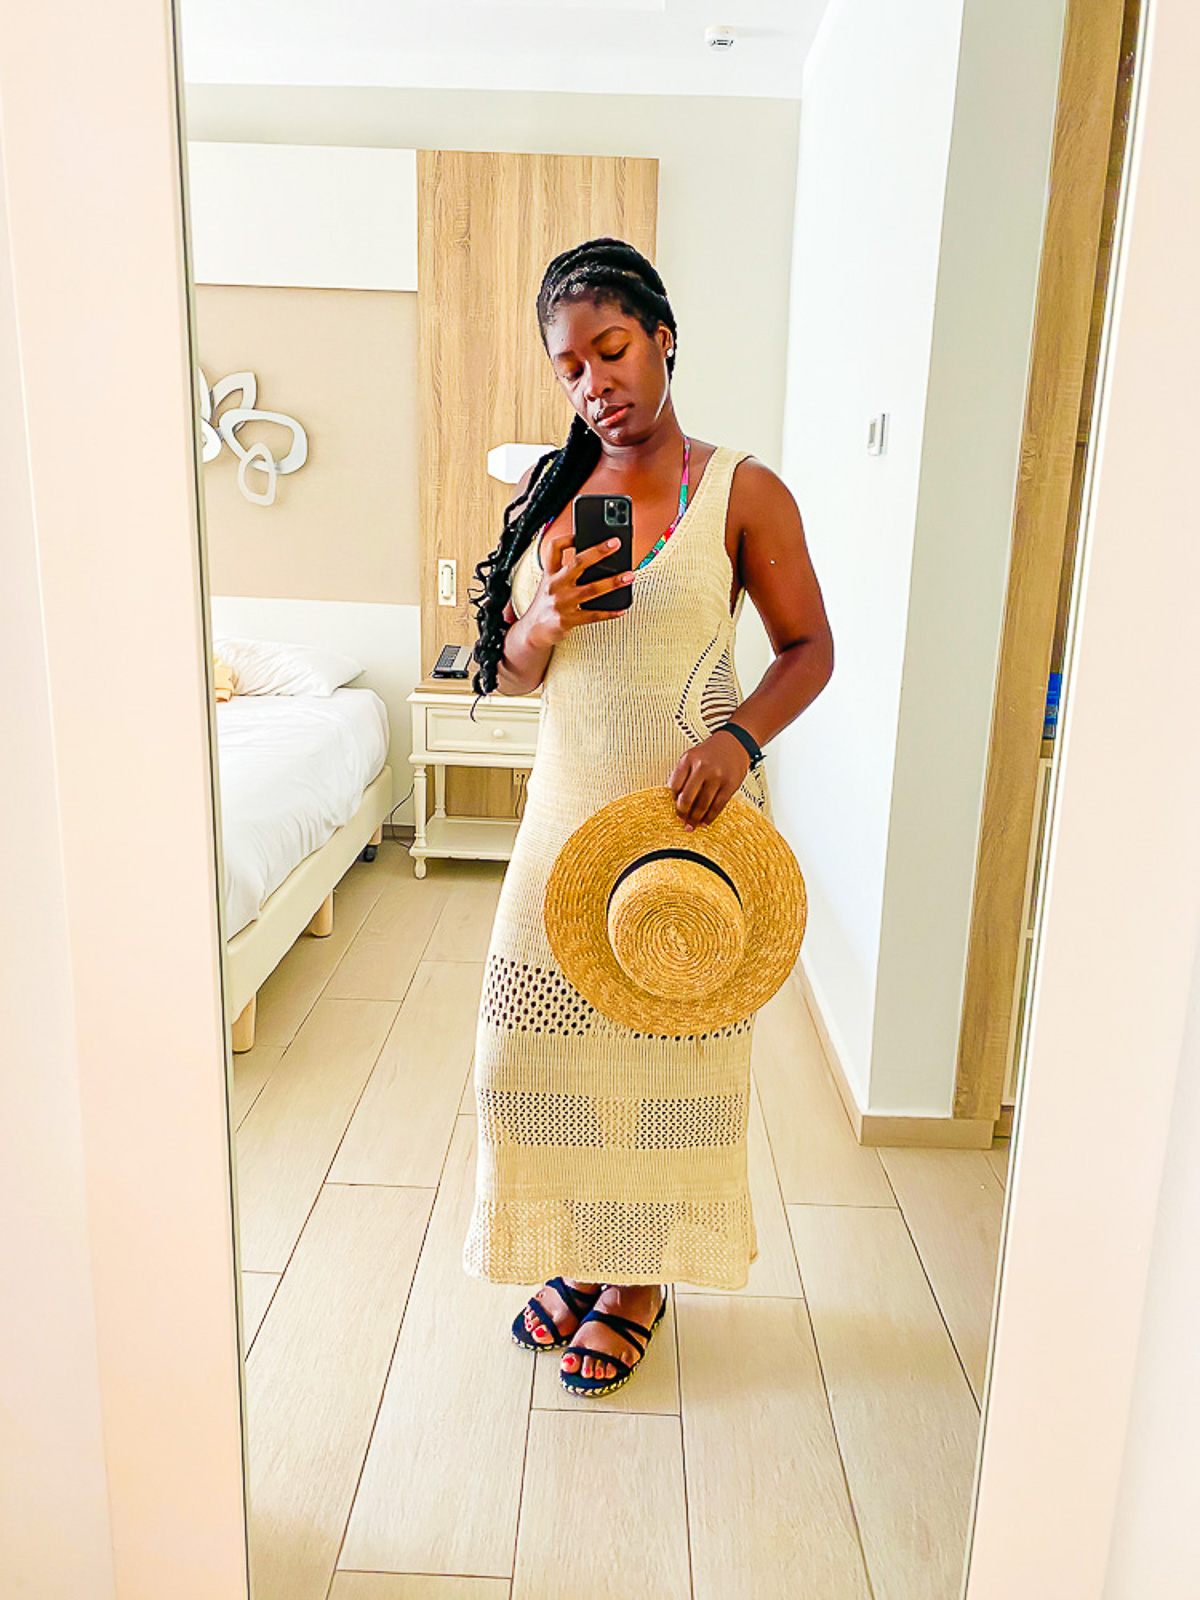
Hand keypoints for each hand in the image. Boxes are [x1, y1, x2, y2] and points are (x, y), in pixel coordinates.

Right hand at [523, 529, 634, 648]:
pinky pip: (593, 615)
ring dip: (613, 582)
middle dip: (599, 552)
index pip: (554, 548)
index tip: (582, 533)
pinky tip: (621, 609)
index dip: (568, 538)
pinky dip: (609, 613)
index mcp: (550, 573)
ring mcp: (561, 603)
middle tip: (616, 544)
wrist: (534, 631)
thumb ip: (566, 571)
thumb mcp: (550, 583)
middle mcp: (554, 585)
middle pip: (577, 563)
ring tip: (629, 576)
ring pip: (591, 589)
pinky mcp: (567, 620)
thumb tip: (598, 560)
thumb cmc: (547, 603)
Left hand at [668, 730, 751, 830]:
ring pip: (702, 805)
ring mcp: (717, 777)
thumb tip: (676, 800)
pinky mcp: (730, 785)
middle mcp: (702, 767)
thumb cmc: (711, 752)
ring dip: (695, 819)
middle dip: (682, 814)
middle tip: (682, 821)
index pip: (674, 786)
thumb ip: (682, 775)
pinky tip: (705, 822)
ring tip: (692, 825)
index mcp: (688, 759)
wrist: (736, 743)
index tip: (674, 807)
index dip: (672, 800)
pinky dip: (710, 817)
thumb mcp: (691, 756)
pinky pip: (717, 806)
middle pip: (687, 798)